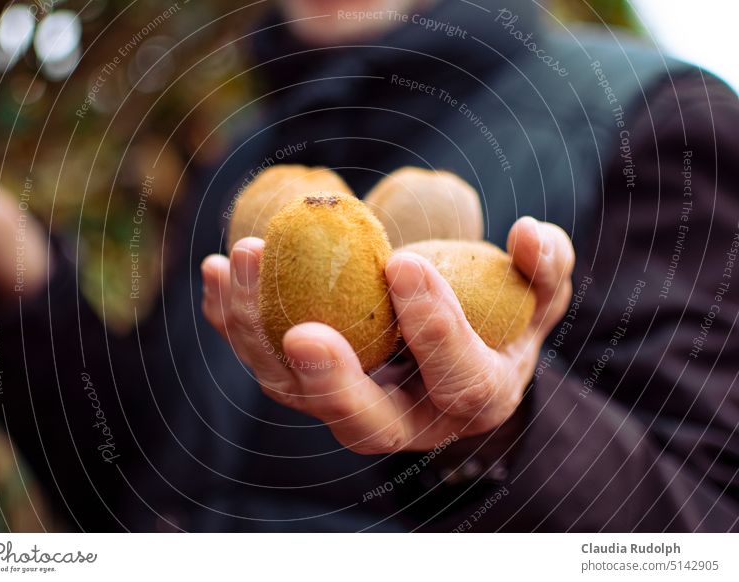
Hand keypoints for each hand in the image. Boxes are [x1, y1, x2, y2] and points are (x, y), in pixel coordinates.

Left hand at [201, 217, 573, 453]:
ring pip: (295, 392)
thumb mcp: (537, 294)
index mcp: (471, 398)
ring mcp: (348, 403)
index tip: (404, 264)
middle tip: (302, 332)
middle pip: (365, 422)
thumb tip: (526, 234)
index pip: (459, 380)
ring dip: (258, 332)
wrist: (451, 345)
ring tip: (243, 259)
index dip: (434, 330)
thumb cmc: (498, 317)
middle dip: (332, 381)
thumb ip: (545, 268)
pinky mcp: (305, 380)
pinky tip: (217, 271)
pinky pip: (262, 358)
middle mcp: (406, 419)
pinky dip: (233, 319)